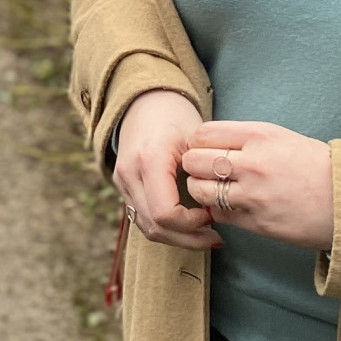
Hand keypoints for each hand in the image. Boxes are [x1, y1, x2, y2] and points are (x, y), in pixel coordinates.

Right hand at [112, 89, 218, 250]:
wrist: (145, 102)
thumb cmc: (176, 118)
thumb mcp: (196, 140)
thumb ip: (205, 173)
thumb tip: (219, 208)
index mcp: (149, 160)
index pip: (165, 213)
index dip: (191, 223)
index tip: (211, 214)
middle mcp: (129, 173)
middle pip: (155, 226)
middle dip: (188, 238)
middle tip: (216, 237)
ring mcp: (121, 182)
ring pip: (147, 228)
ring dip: (177, 238)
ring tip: (205, 235)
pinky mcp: (122, 187)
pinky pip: (142, 219)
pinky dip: (166, 228)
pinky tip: (188, 226)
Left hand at [179, 120, 333, 249]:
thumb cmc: (318, 167)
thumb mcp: (283, 138)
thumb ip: (247, 139)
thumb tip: (211, 143)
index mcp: (260, 136)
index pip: (203, 133)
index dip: (197, 142)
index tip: (203, 149)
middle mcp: (253, 163)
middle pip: (193, 160)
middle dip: (193, 166)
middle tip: (203, 171)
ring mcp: (253, 195)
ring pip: (199, 190)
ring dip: (201, 190)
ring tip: (213, 190)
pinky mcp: (257, 222)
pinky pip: (219, 214)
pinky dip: (218, 211)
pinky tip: (231, 207)